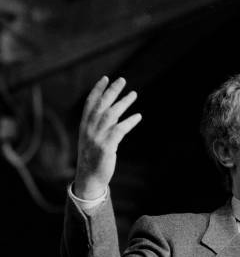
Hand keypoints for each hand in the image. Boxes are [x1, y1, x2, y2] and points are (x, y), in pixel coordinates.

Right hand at [74, 76, 141, 198]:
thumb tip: (112, 111)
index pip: (90, 103)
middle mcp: (89, 129)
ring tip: (134, 94)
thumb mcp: (91, 139)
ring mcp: (97, 138)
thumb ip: (99, 125)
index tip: (106, 78)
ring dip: (123, 103)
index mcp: (84, 126)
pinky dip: (129, 122)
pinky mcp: (106, 147)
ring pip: (110, 114)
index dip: (98, 90)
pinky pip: (119, 130)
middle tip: (123, 80)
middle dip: (112, 91)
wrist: (90, 178)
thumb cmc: (93, 157)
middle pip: (101, 105)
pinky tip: (138, 116)